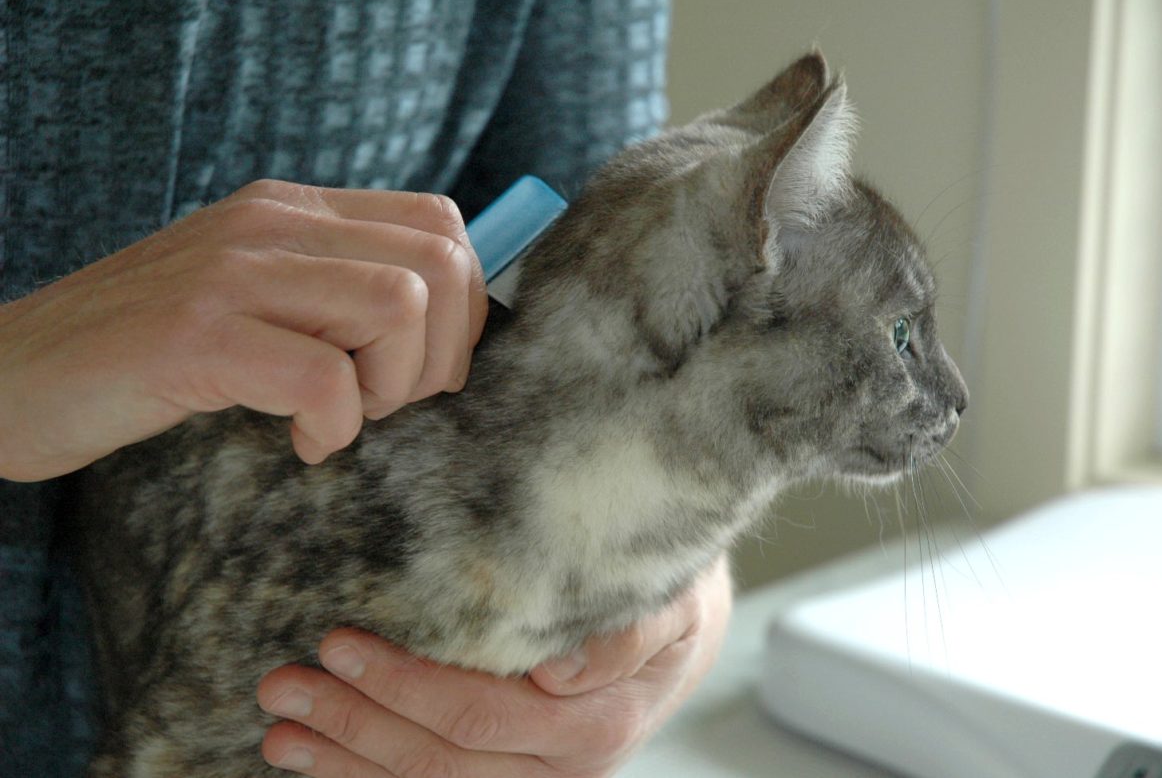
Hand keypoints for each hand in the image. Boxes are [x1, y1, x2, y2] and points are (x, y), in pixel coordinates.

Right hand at [0, 180, 486, 480]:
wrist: (11, 374)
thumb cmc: (150, 354)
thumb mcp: (257, 300)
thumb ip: (337, 292)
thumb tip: (447, 327)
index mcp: (294, 211)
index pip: (441, 223)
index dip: (463, 306)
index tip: (421, 368)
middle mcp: (271, 223)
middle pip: (440, 261)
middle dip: (442, 353)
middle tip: (385, 402)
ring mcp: (232, 272)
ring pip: (399, 306)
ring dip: (391, 388)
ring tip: (337, 418)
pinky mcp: (196, 335)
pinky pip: (325, 378)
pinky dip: (334, 427)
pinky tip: (299, 444)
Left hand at [256, 554, 733, 776]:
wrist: (686, 637)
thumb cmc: (669, 599)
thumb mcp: (671, 598)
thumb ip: (629, 629)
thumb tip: (560, 668)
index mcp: (596, 722)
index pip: (478, 713)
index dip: (402, 685)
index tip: (337, 643)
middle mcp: (565, 770)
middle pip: (440, 759)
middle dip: (354, 723)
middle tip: (280, 686)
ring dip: (345, 761)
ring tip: (278, 731)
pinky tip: (319, 760)